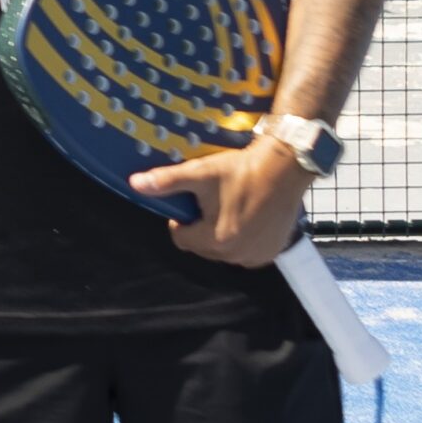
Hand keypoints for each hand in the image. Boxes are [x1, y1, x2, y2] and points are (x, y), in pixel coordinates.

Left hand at [131, 140, 312, 265]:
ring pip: (224, 250)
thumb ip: (167, 182)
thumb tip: (136, 184)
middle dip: (202, 229)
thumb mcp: (200, 173)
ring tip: (232, 208)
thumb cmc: (241, 170)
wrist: (285, 167)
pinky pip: (246, 252)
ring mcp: (257, 255)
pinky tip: (248, 217)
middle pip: (203, 247)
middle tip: (214, 203)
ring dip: (222, 235)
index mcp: (216, 239)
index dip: (182, 221)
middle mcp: (237, 254)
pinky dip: (243, 240)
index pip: (181, 239)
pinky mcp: (273, 251)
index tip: (193, 204)